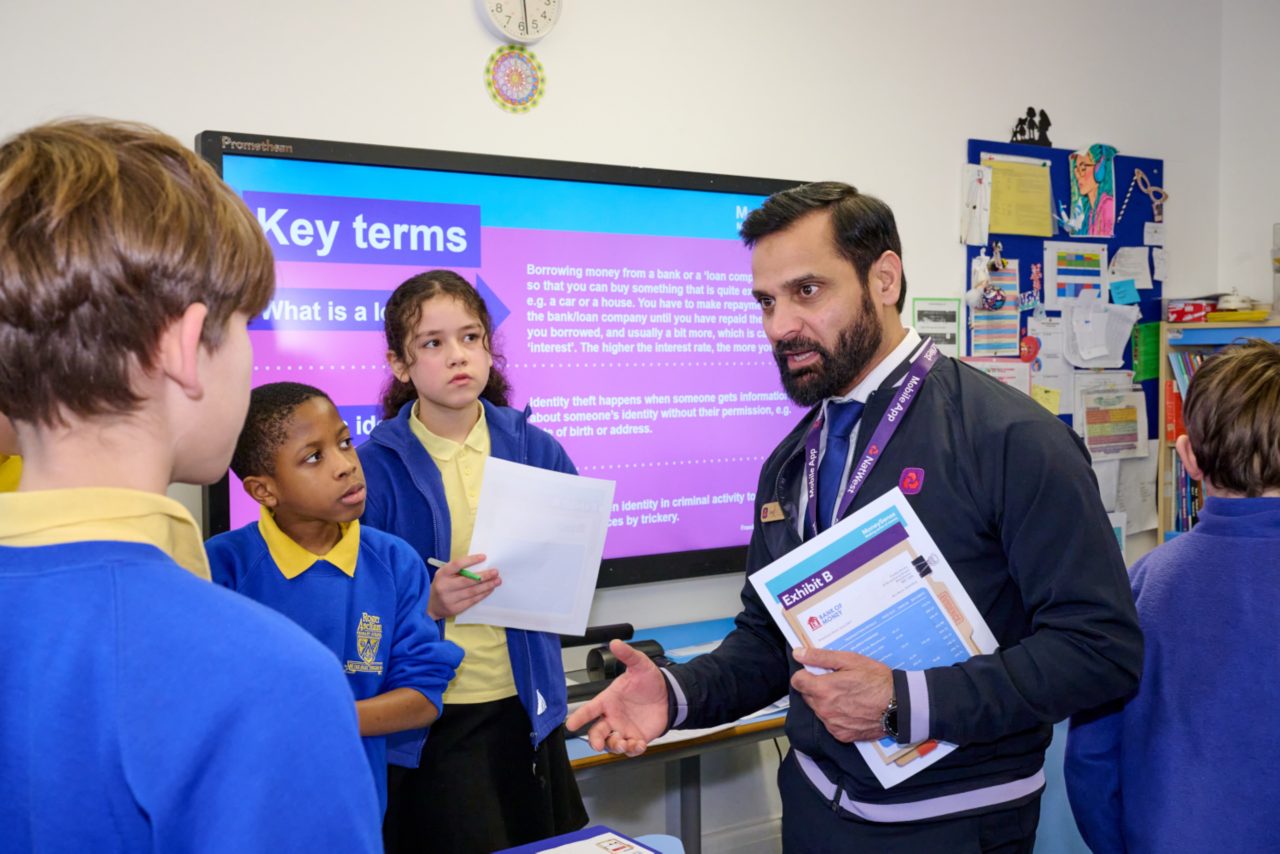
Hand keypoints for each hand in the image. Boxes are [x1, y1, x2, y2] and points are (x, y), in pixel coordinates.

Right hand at [427, 553, 499, 619]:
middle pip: (467, 580)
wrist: (429, 605)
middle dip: (484, 576)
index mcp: (442, 574)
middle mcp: (444, 587)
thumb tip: (480, 565)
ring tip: (497, 581)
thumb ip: (457, 570)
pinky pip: (472, 601)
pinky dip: (482, 595)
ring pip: (472, 592)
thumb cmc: (441, 585)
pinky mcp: (455, 609)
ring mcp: (449, 599)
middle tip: (496, 572)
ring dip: (487, 586)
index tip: (484, 557)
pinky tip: (489, 590)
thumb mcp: (444, 574)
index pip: (457, 565)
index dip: (470, 560)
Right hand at [565, 640, 669, 756]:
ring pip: (611, 743)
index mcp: (608, 700)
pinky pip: (630, 749)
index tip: (570, 724)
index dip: (579, 717)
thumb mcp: (640, 665)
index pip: (589, 709)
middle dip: (595, 740)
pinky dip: (632, 750)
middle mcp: (613, 717)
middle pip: (597, 732)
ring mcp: (624, 729)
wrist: (668, 695)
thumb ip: (627, 655)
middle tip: (598, 743)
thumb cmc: (649, 681)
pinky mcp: (636, 738)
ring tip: (623, 742)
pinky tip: (638, 744)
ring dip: (614, 746)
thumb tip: (616, 643)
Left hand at [790, 647, 893, 742]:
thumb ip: (820, 657)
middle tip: (836, 681)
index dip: (805, 674)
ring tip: (847, 695)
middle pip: (807, 696)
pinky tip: (851, 708)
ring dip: (825, 702)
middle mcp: (824, 710)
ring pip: (818, 710)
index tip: (817, 672)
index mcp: (823, 689)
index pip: (797, 682)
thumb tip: (798, 653)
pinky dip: (836, 716)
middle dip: (816, 687)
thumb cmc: (876, 679)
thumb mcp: (850, 660)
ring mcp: (832, 725)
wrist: (900, 705)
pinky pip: (830, 723)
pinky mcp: (842, 735)